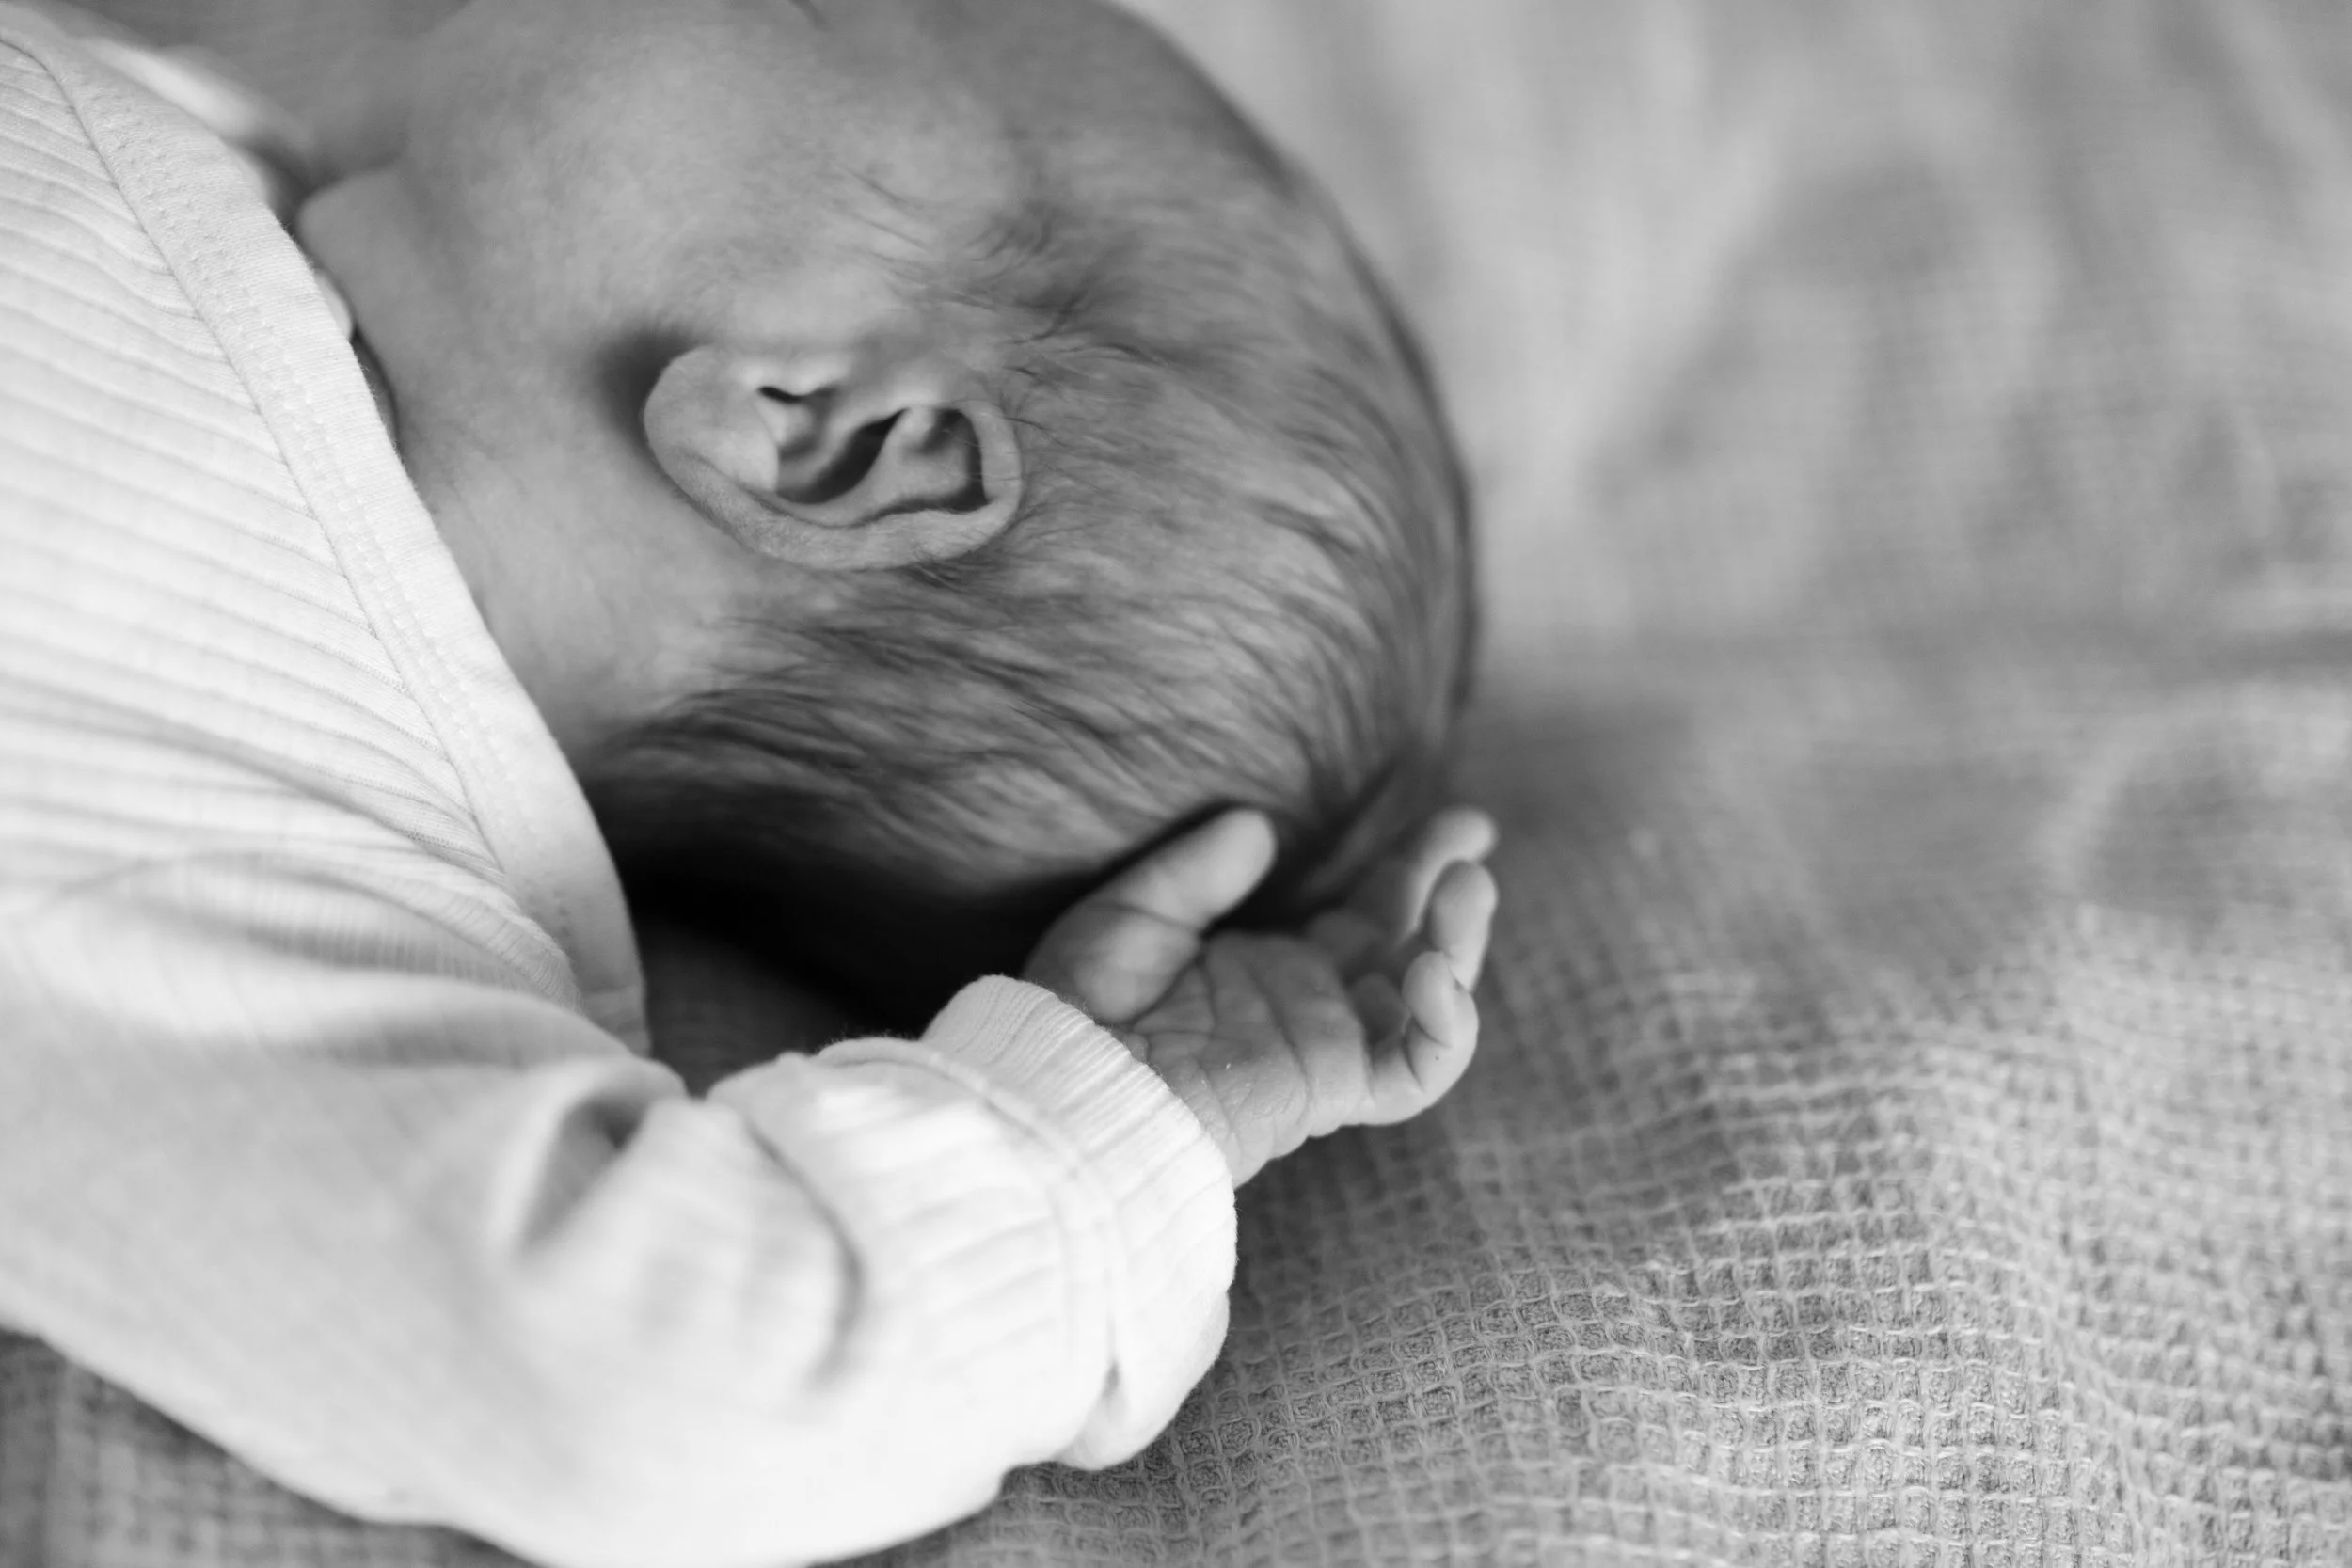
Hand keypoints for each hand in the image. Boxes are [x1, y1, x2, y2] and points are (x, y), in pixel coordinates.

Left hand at [1025, 808, 1498, 1186]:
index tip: (1458, 823)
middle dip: (1451, 891)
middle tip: (1476, 830)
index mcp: (1272, 972)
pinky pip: (1416, 1072)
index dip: (1414, 867)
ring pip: (1428, 1005)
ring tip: (1469, 887)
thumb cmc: (1084, 1008)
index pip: (1367, 915)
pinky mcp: (1333, 1089)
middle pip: (1410, 946)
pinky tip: (1436, 972)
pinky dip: (1445, 1028)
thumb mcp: (1135, 913)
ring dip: (1460, 944)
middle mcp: (1312, 1010)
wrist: (1072, 1087)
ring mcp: (1328, 1049)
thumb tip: (1258, 826)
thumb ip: (1199, 871)